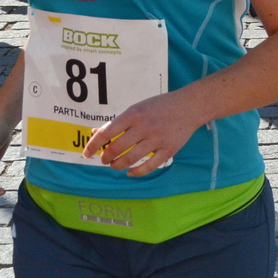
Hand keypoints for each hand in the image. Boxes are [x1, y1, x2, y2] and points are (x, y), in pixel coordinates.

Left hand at [82, 93, 202, 176]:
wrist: (190, 106)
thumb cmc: (160, 106)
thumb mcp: (137, 108)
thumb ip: (118, 122)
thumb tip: (95, 133)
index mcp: (134, 114)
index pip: (107, 133)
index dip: (93, 145)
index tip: (86, 154)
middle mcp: (144, 127)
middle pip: (116, 148)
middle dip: (105, 157)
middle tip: (104, 160)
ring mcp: (157, 139)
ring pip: (130, 159)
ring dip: (117, 165)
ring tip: (114, 165)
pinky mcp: (168, 150)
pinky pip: (149, 166)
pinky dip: (136, 172)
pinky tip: (130, 172)